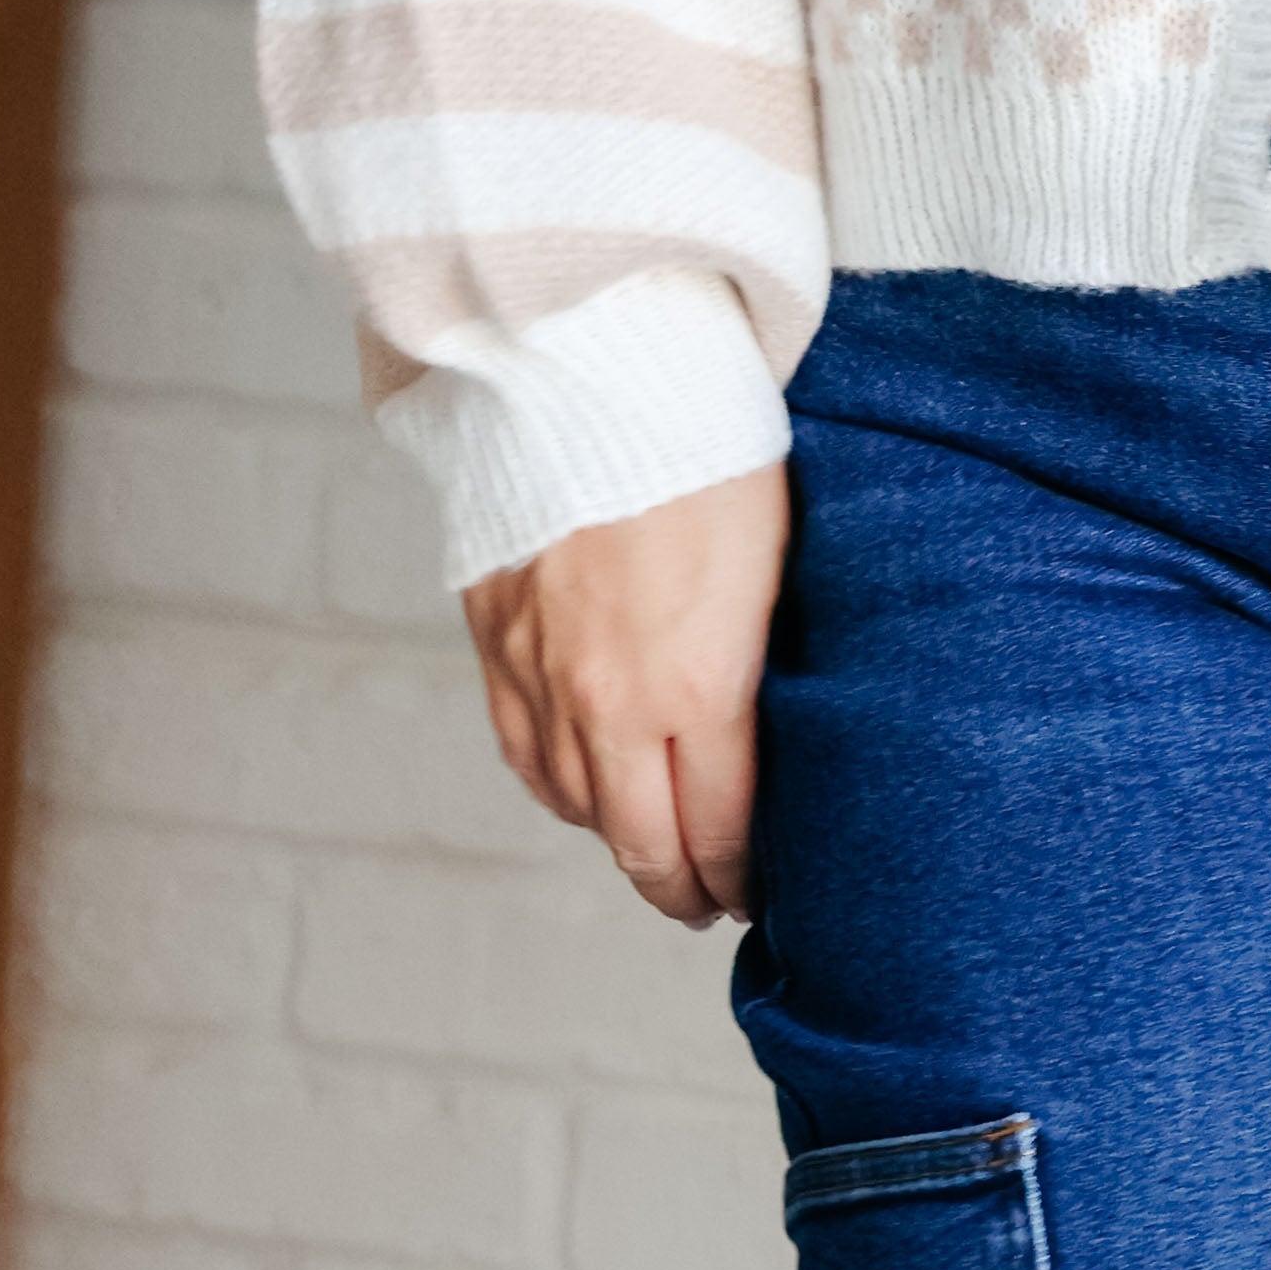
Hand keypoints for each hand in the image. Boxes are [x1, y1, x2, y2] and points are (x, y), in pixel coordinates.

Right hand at [461, 465, 788, 927]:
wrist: (588, 367)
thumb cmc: (707, 442)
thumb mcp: (775, 556)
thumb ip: (764, 657)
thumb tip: (772, 721)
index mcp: (699, 686)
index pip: (722, 830)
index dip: (742, 876)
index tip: (761, 891)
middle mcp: (611, 702)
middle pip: (643, 845)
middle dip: (681, 888)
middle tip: (708, 901)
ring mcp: (543, 676)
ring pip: (578, 807)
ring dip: (620, 841)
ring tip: (655, 852)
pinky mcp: (495, 640)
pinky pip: (525, 753)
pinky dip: (559, 789)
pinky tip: (584, 791)